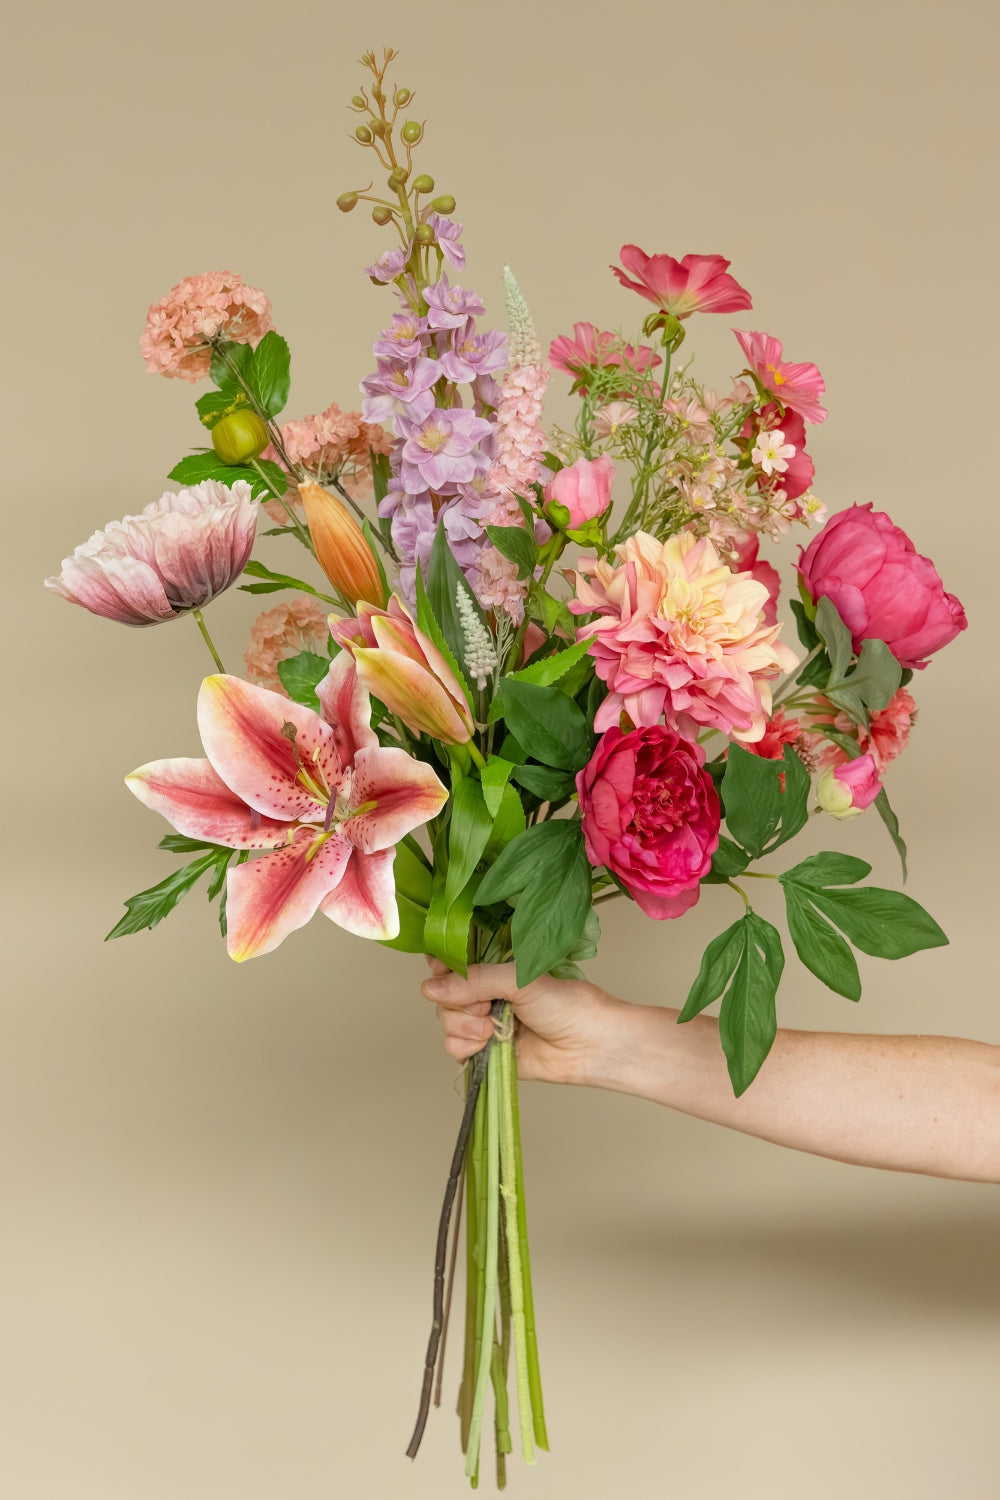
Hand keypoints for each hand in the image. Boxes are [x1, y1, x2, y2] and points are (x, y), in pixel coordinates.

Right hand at [421, 957, 623, 1085]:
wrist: (590, 1046)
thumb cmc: (566, 1004)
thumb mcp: (519, 980)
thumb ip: (474, 980)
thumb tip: (429, 987)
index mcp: (493, 967)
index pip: (452, 961)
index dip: (442, 966)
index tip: (443, 970)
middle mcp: (484, 993)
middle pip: (442, 994)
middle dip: (459, 1002)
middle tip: (487, 1006)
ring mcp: (482, 1022)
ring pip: (445, 1022)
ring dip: (464, 1026)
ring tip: (493, 1028)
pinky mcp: (483, 1051)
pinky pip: (454, 1048)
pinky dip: (466, 1046)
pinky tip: (490, 1043)